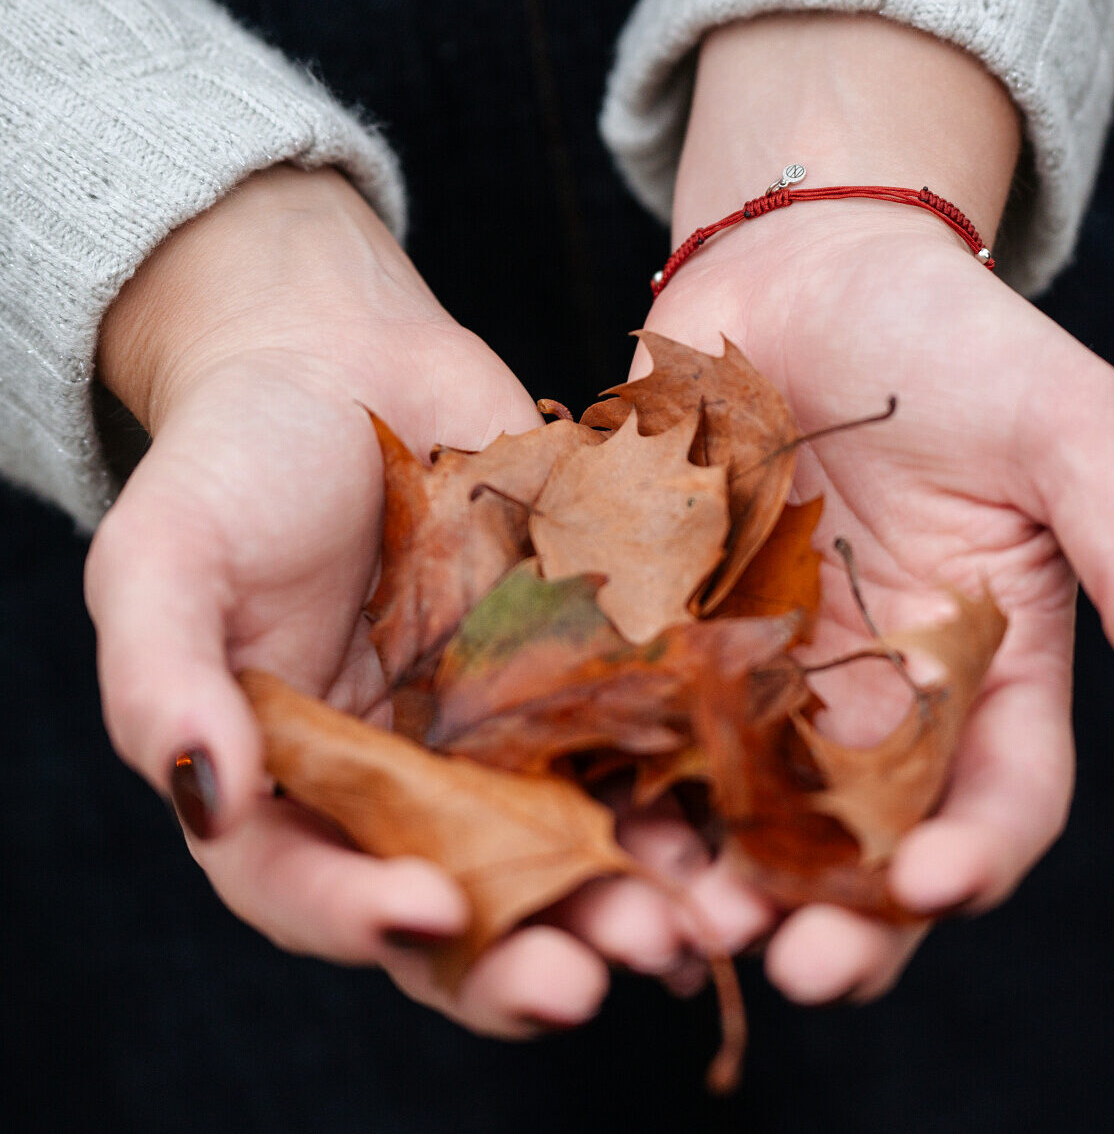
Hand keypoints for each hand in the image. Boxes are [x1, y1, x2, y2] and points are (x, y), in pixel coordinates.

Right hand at [86, 165, 695, 1034]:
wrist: (343, 361)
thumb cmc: (232, 461)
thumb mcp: (161, 561)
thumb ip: (160, 682)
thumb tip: (209, 801)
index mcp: (291, 782)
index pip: (314, 888)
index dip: (363, 919)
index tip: (430, 913)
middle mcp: (403, 779)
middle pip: (461, 900)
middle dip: (523, 954)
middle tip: (590, 978)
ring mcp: (498, 729)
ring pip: (564, 843)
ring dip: (624, 895)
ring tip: (685, 926)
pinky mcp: (576, 666)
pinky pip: (631, 741)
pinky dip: (678, 788)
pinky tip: (725, 818)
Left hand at [638, 14, 1113, 1003]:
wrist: (810, 265)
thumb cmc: (957, 339)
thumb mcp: (1068, 432)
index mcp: (984, 665)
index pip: (997, 800)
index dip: (975, 857)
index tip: (930, 885)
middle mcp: (874, 689)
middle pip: (863, 842)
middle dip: (837, 915)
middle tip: (793, 962)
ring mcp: (764, 666)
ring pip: (746, 808)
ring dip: (720, 873)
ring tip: (684, 915)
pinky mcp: (669, 625)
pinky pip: (646, 722)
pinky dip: (628, 778)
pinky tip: (595, 814)